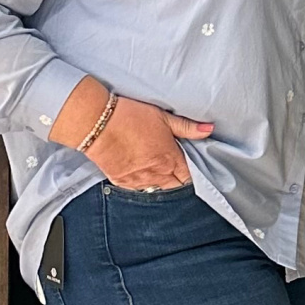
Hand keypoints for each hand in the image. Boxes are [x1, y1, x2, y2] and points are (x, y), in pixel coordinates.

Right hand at [88, 96, 213, 188]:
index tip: (190, 164)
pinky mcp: (121, 181)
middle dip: (177, 177)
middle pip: (175, 185)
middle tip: (174, 163)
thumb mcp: (162, 117)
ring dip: (160, 180)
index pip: (189, 176)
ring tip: (155, 164)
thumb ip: (187, 127)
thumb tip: (209, 130)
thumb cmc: (129, 116)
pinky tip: (139, 167)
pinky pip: (137, 187)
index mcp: (170, 159)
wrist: (95, 122)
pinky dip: (141, 180)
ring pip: (157, 188)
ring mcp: (138, 180)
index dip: (192, 171)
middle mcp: (156, 174)